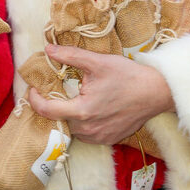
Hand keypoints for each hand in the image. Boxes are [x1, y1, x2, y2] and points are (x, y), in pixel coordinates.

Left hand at [28, 44, 173, 145]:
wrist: (157, 92)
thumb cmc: (128, 76)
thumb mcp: (97, 62)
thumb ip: (70, 56)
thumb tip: (48, 50)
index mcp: (82, 110)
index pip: (47, 110)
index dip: (35, 99)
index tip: (33, 89)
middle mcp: (88, 129)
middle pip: (59, 120)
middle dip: (53, 106)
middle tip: (54, 90)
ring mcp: (99, 137)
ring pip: (73, 129)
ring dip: (69, 115)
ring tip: (74, 98)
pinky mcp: (109, 140)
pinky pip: (87, 134)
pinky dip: (84, 122)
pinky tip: (91, 108)